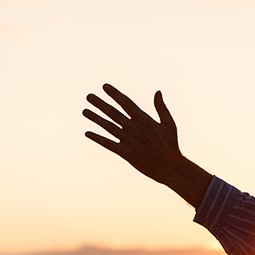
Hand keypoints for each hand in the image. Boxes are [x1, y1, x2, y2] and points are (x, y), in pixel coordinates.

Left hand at [83, 84, 209, 206]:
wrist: (170, 167)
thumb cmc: (170, 145)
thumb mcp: (168, 123)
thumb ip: (161, 107)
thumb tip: (158, 91)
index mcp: (144, 120)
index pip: (126, 103)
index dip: (114, 94)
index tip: (104, 86)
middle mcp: (134, 128)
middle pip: (113, 113)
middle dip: (100, 104)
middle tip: (89, 96)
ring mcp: (128, 140)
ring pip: (108, 127)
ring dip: (95, 118)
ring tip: (84, 111)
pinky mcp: (125, 153)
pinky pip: (108, 144)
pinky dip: (98, 138)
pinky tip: (87, 133)